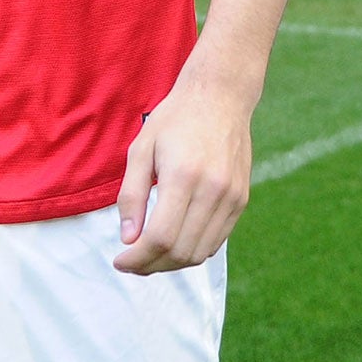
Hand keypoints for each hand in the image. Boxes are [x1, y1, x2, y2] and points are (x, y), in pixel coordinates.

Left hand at [114, 68, 252, 274]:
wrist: (221, 96)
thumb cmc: (176, 118)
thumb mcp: (142, 149)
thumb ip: (132, 195)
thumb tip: (128, 238)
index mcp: (184, 176)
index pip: (161, 237)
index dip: (137, 258)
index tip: (119, 261)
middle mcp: (213, 190)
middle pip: (181, 251)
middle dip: (150, 266)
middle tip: (131, 262)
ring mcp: (231, 197)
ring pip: (201, 252)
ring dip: (172, 264)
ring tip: (150, 256)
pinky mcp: (241, 199)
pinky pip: (217, 240)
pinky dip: (193, 250)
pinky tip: (175, 242)